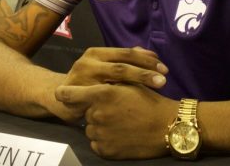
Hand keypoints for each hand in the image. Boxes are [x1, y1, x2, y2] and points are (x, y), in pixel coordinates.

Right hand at [49, 46, 167, 120]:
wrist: (59, 97)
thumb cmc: (88, 81)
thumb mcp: (105, 67)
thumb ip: (125, 61)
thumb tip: (151, 54)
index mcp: (96, 53)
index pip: (126, 53)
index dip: (146, 60)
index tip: (164, 68)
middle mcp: (88, 62)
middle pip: (121, 66)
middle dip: (145, 72)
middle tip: (164, 80)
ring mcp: (82, 80)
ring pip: (114, 81)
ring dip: (138, 84)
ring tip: (157, 90)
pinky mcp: (78, 97)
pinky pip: (103, 99)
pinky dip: (121, 101)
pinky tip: (135, 106)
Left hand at [55, 83, 175, 158]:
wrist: (168, 126)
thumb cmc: (151, 101)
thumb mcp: (130, 83)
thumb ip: (110, 80)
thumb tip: (96, 79)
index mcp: (102, 93)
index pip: (69, 94)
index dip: (64, 94)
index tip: (61, 94)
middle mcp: (97, 114)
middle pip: (86, 112)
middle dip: (96, 111)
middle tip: (116, 111)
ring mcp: (100, 133)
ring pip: (91, 129)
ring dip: (100, 126)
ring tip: (121, 123)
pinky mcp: (105, 150)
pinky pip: (97, 144)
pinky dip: (105, 140)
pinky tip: (120, 135)